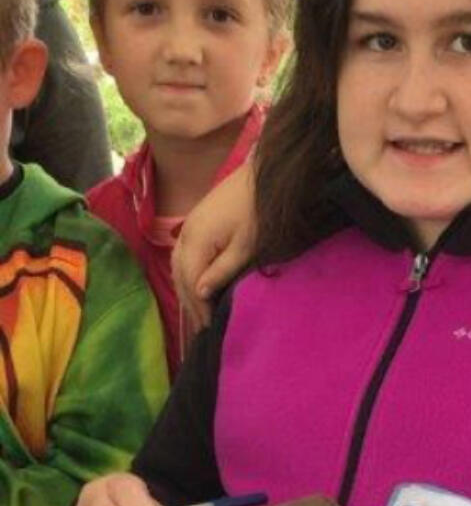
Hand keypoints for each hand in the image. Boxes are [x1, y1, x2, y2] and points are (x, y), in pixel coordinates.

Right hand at [171, 158, 256, 332]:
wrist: (258, 177)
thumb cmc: (257, 212)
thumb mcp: (245, 246)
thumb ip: (221, 270)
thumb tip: (200, 293)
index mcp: (196, 242)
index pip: (191, 283)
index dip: (200, 307)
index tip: (210, 327)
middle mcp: (185, 235)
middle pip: (180, 276)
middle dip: (190, 303)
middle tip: (201, 328)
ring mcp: (187, 227)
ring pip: (178, 266)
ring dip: (185, 290)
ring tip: (197, 313)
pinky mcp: (195, 223)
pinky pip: (182, 255)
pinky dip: (186, 274)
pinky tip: (194, 285)